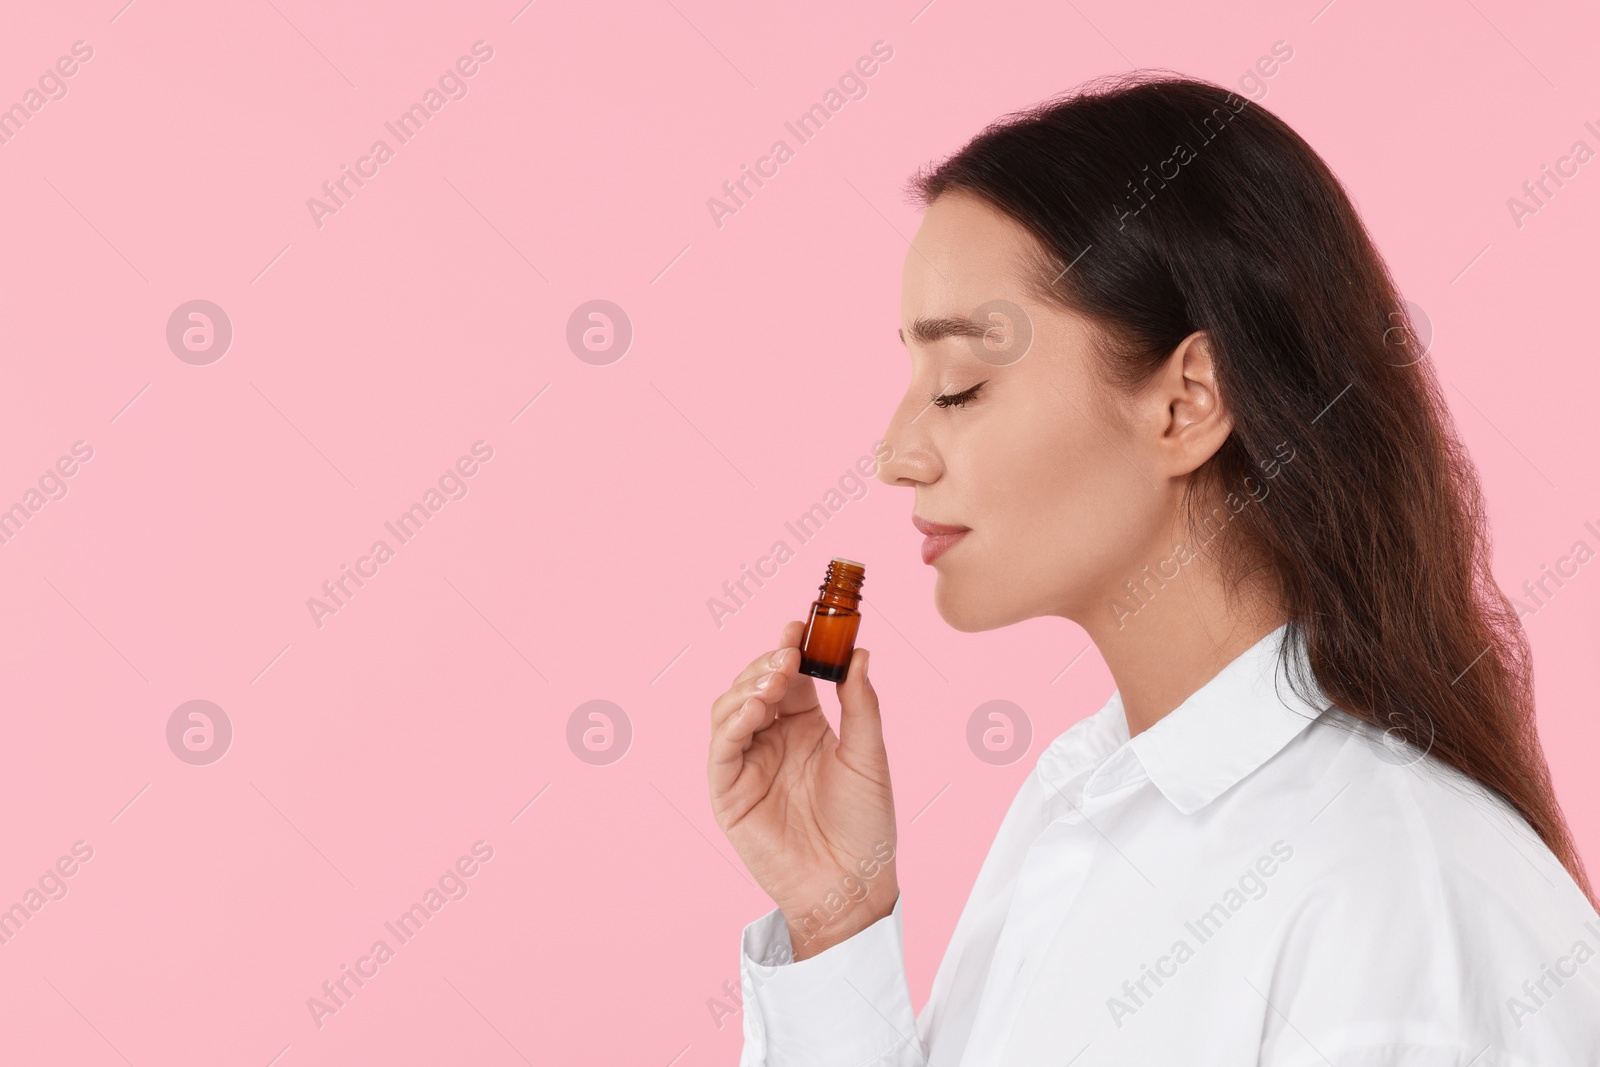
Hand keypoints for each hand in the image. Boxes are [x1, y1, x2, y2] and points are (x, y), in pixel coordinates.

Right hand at [708, 620, 897, 959]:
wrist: (851, 883)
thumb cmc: (866, 825)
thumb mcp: (869, 756)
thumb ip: (860, 704)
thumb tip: (861, 652)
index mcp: (806, 725)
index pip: (791, 675)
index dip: (791, 648)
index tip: (799, 624)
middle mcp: (773, 738)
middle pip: (755, 684)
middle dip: (768, 663)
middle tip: (789, 653)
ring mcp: (747, 762)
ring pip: (731, 707)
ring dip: (749, 686)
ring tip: (775, 680)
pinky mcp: (728, 789)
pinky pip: (722, 746)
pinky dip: (734, 720)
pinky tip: (757, 708)